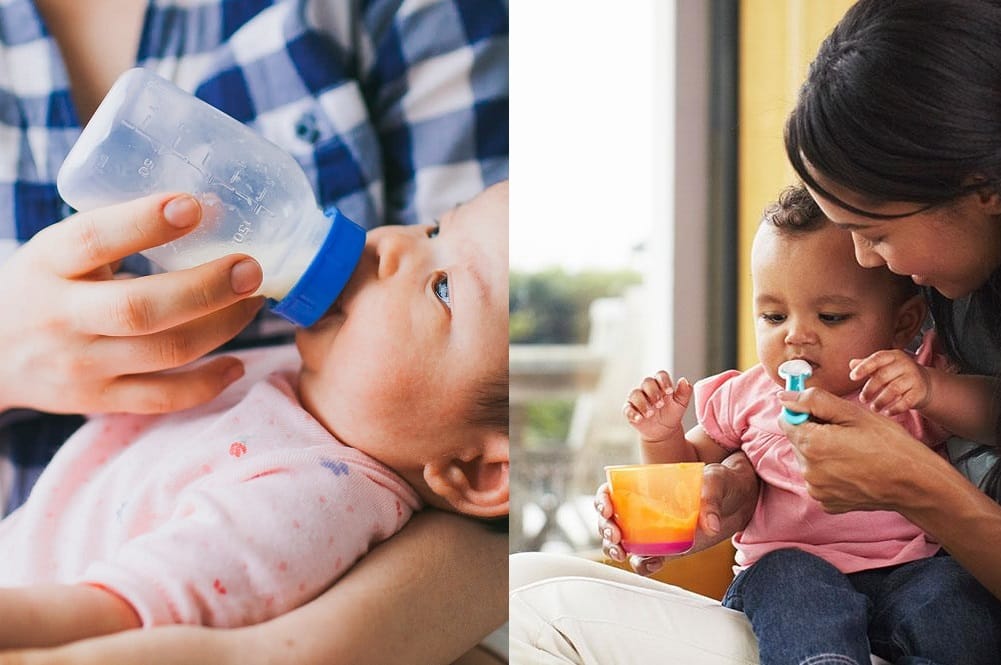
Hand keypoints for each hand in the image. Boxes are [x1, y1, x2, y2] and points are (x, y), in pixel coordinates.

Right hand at [0, 193, 264, 414]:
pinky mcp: (98, 401)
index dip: (145, 222)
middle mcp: (62, 317)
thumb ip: (116, 234)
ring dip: (223, 326)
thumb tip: (208, 207)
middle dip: (206, 287)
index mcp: (49, 264)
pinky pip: (164, 398)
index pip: (94, 240)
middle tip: (251, 269)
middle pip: (141, 309)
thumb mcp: (58, 251)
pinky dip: (209, 383)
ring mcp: (81, 365)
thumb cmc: (44, 286)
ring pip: (166, 352)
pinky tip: (237, 362)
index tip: (194, 206)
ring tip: (253, 302)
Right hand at [594, 454, 758, 575]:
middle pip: (610, 520)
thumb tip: (709, 524)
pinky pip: (646, 560)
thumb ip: (711, 497)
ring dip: (615, 549)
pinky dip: (642, 565)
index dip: (602, 500)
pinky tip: (650, 565)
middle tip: (615, 536)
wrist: (738, 500)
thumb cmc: (722, 481)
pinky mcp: (667, 548)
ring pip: (621, 542)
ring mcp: (653, 530)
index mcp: (646, 486)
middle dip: (605, 528)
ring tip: (623, 554)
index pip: (612, 491)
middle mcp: (644, 509)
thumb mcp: (716, 480)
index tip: (608, 509)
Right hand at [622, 370, 691, 441]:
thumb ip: (684, 392)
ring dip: (642, 403)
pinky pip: (627, 408)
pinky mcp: (630, 410)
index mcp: (660, 384)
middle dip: (653, 392)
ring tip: (651, 414)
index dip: (664, 381)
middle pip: (647, 382)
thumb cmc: (672, 414)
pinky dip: (632, 413)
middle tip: (660, 404)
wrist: (664, 430)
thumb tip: (684, 380)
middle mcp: (647, 389)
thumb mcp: (681, 404)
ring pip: (635, 394)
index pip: (660, 375)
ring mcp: (637, 399)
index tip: (670, 392)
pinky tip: (640, 418)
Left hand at [778, 386, 938, 512]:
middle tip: (847, 433)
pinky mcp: (826, 502)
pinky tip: (853, 469)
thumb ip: (814, 401)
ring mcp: (816, 489)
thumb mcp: (853, 413)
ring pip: (807, 460)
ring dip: (821, 453)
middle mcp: (808, 471)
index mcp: (811, 445)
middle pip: (797, 441)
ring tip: (853, 452)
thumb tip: (785, 397)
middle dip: (815, 432)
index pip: (787, 420)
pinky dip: (830, 472)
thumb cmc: (889, 444)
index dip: (805, 413)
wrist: (915, 483)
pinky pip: (819, 479)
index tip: (826, 414)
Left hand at [850, 349, 930, 414]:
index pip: (877, 359)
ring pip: (894, 389)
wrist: (924, 383)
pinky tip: (887, 413)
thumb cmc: (896, 374)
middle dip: (870, 389)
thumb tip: (851, 364)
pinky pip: (906, 401)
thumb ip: (867, 364)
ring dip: (881, 401)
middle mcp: (905, 364)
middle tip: (862, 399)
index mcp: (893, 356)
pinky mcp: (919, 392)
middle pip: (883, 376)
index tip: (852, 377)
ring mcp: (914, 378)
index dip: (864, 367)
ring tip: (873, 408)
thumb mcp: (883, 366)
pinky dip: (895, 408)